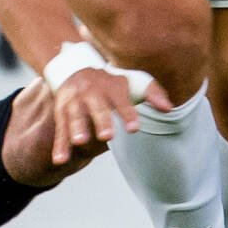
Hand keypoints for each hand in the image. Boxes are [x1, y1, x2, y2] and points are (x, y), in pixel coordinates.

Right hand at [48, 67, 172, 165]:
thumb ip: (152, 93)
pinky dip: (59, 144)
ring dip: (76, 128)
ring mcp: (75, 101)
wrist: (74, 67)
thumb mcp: (132, 81)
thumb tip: (168, 109)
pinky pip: (60, 129)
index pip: (122, 100)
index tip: (134, 128)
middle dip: (101, 120)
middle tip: (107, 136)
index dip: (128, 113)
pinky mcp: (61, 112)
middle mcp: (92, 92)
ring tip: (80, 141)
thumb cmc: (110, 81)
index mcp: (111, 86)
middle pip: (97, 107)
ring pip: (75, 116)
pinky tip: (60, 159)